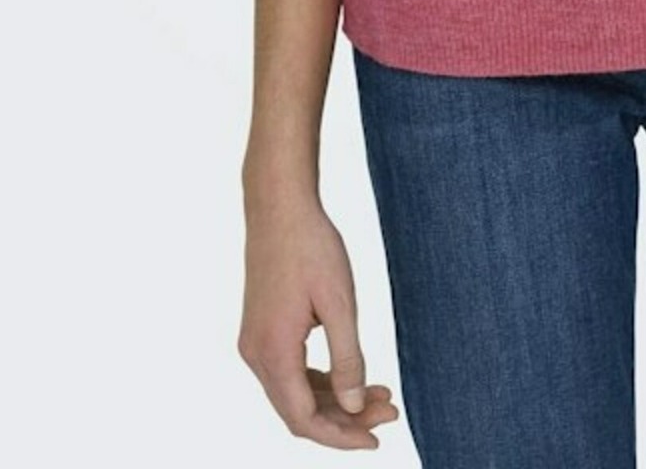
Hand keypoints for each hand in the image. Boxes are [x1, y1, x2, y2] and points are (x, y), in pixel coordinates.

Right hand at [239, 186, 401, 449]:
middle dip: (345, 419)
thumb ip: (347, 359)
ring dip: (335, 400)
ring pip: (294, 392)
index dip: (341, 437)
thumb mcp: (339, 302)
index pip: (304, 419)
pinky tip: (352, 377)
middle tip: (390, 411)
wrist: (279, 206)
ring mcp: (255, 342)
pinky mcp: (261, 330)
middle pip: (299, 410)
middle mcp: (256, 354)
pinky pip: (289, 371)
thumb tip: (356, 407)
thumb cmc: (311, 246)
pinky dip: (320, 380)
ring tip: (380, 395)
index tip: (376, 439)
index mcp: (273, 351)